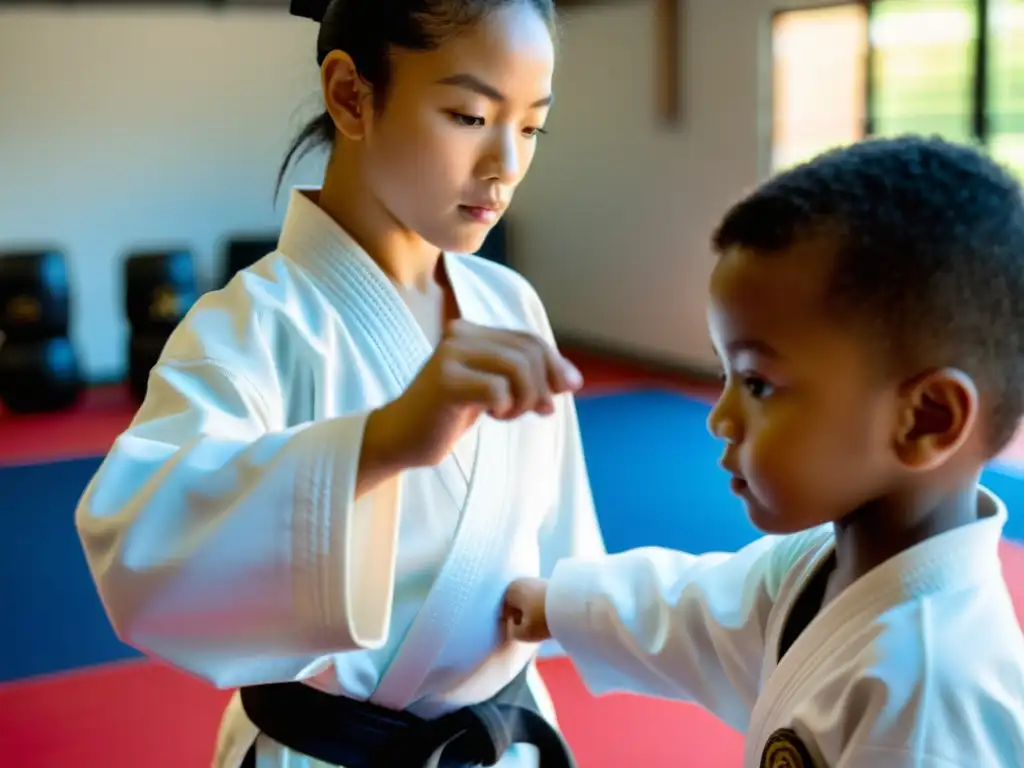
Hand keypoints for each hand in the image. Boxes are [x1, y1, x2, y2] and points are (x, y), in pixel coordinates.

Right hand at [372, 320, 582, 468]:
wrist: (403, 438)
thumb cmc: (449, 415)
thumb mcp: (494, 389)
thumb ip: (526, 377)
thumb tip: (572, 379)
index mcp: (471, 331)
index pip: (529, 339)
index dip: (556, 364)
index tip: (568, 389)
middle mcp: (460, 334)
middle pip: (528, 352)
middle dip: (543, 385)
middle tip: (536, 411)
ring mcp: (450, 355)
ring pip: (518, 368)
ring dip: (525, 398)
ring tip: (508, 413)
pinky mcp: (444, 380)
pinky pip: (498, 389)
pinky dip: (505, 406)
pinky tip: (490, 415)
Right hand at [502, 577, 550, 642]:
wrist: (573, 603)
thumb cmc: (542, 618)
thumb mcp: (524, 633)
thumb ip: (514, 633)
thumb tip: (517, 629)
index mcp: (510, 590)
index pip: (503, 611)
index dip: (507, 626)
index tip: (515, 637)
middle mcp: (523, 581)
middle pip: (516, 605)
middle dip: (520, 619)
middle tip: (527, 633)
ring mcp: (538, 581)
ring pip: (529, 602)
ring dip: (532, 614)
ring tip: (540, 628)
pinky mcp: (552, 584)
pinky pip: (540, 600)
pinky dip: (542, 610)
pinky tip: (549, 620)